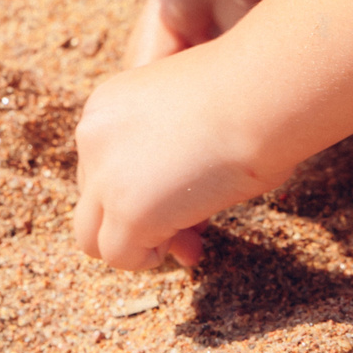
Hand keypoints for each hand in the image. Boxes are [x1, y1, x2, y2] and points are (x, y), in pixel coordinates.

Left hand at [71, 40, 289, 270]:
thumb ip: (163, 152)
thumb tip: (166, 207)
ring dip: (134, 243)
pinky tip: (185, 239)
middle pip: (91, 201)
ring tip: (182, 235)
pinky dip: (150, 258)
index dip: (138, 189)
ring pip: (90, 238)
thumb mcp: (186, 115)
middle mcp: (92, 135)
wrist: (262, 94)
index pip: (100, 166)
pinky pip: (120, 257)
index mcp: (106, 104)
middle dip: (135, 218)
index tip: (179, 196)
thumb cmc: (247, 97)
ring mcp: (105, 176)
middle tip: (185, 224)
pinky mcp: (127, 212)